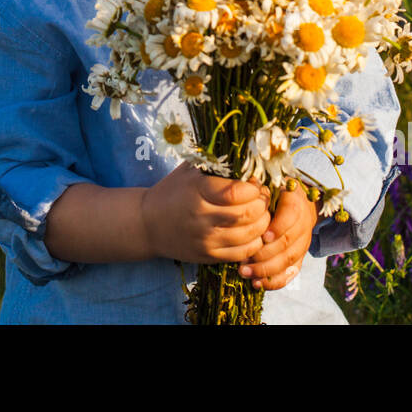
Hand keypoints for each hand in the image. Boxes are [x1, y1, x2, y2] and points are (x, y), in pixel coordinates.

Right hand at [141, 162, 271, 263]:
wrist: (148, 224)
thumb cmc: (174, 191)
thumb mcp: (190, 170)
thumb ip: (216, 162)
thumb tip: (250, 156)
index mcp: (197, 191)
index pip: (237, 193)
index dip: (254, 188)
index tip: (254, 183)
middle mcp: (202, 218)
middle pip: (248, 214)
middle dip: (262, 204)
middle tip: (262, 197)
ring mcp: (206, 240)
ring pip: (250, 235)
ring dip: (263, 222)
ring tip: (260, 213)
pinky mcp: (208, 256)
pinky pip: (243, 252)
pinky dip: (255, 241)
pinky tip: (252, 231)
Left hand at [238, 181, 316, 290]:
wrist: (299, 204)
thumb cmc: (275, 193)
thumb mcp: (270, 185)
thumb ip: (259, 188)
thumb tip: (247, 187)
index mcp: (296, 201)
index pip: (291, 215)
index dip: (278, 227)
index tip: (263, 236)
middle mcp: (303, 223)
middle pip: (288, 242)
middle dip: (265, 254)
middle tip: (243, 261)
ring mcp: (303, 242)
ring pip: (288, 259)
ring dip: (266, 269)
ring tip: (245, 272)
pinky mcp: (300, 257)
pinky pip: (291, 273)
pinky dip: (276, 281)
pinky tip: (258, 283)